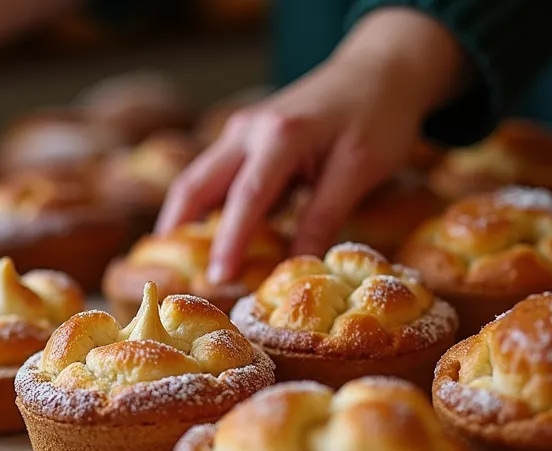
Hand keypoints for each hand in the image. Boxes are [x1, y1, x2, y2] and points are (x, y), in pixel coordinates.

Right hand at [155, 8, 468, 282]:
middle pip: (195, 184)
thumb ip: (323, 218)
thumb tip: (296, 267)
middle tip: (172, 275)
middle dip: (177, 229)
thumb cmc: (378, 117)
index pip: (246, 198)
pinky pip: (216, 175)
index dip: (229, 242)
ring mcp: (241, 129)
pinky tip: (210, 237)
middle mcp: (249, 129)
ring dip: (186, 219)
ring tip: (181, 263)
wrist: (379, 70)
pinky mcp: (245, 135)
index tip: (218, 279)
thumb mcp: (359, 170)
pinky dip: (207, 206)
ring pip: (198, 179)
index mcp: (281, 135)